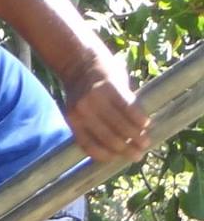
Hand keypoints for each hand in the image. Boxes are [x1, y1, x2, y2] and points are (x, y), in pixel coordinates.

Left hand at [59, 43, 150, 162]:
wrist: (79, 61)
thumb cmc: (84, 90)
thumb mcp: (79, 109)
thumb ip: (91, 125)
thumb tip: (112, 147)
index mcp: (72, 119)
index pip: (89, 144)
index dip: (105, 155)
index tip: (118, 159)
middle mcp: (83, 111)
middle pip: (108, 137)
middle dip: (125, 149)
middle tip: (138, 154)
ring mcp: (96, 99)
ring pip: (121, 124)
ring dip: (136, 136)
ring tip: (146, 141)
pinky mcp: (111, 87)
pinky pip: (129, 107)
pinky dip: (139, 117)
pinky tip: (146, 123)